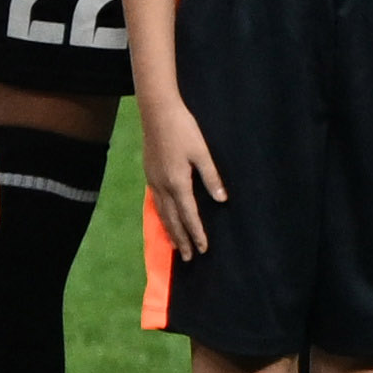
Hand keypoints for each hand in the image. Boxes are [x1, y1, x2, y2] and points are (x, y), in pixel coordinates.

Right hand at [143, 94, 222, 257]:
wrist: (157, 114)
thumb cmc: (184, 130)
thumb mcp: (203, 152)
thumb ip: (212, 177)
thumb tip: (222, 200)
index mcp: (178, 183)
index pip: (189, 215)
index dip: (197, 233)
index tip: (204, 249)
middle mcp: (163, 186)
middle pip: (173, 220)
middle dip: (183, 239)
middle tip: (190, 258)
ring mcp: (154, 181)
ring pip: (162, 213)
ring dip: (171, 231)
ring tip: (177, 247)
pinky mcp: (150, 175)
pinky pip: (156, 203)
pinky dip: (162, 217)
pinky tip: (164, 220)